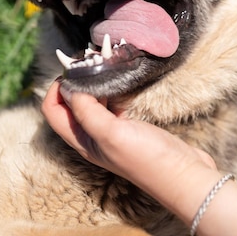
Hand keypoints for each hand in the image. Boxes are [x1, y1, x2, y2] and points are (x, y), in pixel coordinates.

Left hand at [40, 80, 217, 206]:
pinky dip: (112, 91)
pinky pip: (112, 105)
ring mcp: (112, 133)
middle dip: (74, 82)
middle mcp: (92, 137)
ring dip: (93, 85)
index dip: (56, 89)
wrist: (183, 174)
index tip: (73, 70)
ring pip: (92, 104)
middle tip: (89, 61)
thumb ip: (86, 111)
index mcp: (82, 141)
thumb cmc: (146, 157)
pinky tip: (121, 81)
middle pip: (70, 106)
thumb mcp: (110, 133)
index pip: (53, 111)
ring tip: (103, 66)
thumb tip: (67, 88)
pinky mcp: (130, 128)